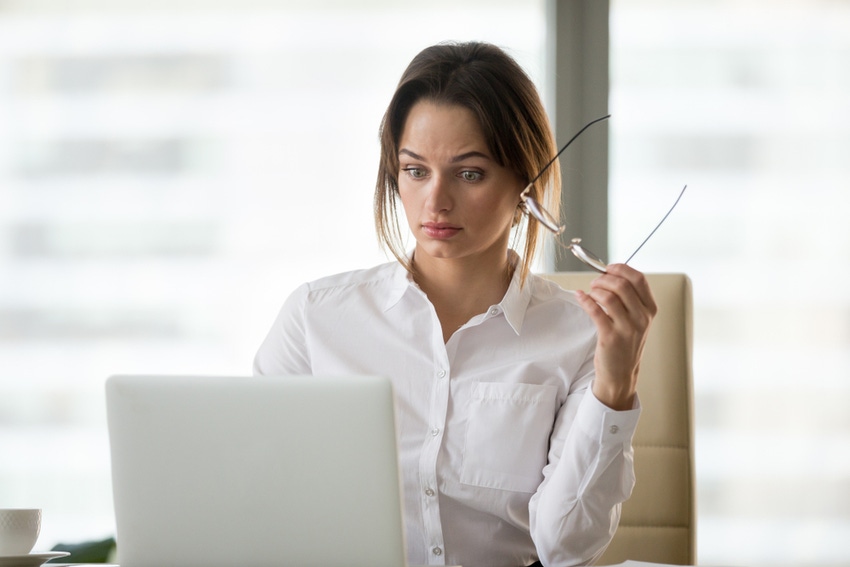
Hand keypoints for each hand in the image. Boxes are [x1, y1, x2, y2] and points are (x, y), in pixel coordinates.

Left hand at [575, 264, 656, 410]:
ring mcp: (627, 328)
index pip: (639, 279)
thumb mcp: (637, 319)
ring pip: (608, 296)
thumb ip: (629, 298)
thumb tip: (610, 274)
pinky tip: (580, 297)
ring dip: (594, 290)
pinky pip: (595, 310)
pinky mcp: (610, 337)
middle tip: (595, 282)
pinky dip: (585, 300)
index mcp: (650, 309)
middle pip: (622, 284)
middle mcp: (642, 317)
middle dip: (604, 278)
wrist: (621, 372)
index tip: (608, 268)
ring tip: (590, 292)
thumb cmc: (626, 342)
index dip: (621, 269)